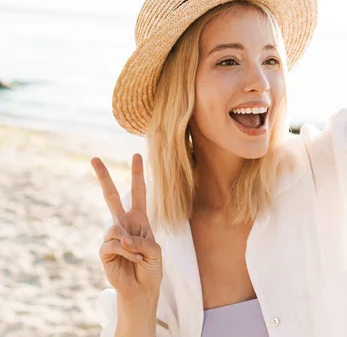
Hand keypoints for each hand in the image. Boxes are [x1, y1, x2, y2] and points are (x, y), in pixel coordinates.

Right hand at [91, 154, 162, 303]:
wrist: (142, 289)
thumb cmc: (151, 267)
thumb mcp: (155, 250)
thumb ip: (141, 240)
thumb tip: (120, 237)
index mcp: (139, 220)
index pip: (139, 192)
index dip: (138, 174)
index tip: (136, 154)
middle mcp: (124, 224)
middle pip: (112, 196)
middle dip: (103, 177)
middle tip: (93, 158)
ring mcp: (112, 236)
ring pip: (117, 228)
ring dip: (131, 244)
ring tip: (137, 256)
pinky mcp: (104, 250)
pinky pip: (113, 244)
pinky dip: (125, 252)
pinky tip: (129, 260)